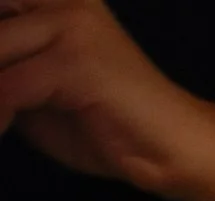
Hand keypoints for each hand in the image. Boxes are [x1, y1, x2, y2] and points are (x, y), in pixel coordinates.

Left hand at [0, 0, 214, 200]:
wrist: (173, 147)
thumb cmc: (110, 126)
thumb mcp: (38, 91)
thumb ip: (4, 72)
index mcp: (53, 0)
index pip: (0, 6)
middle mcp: (61, 0)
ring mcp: (70, 25)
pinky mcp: (78, 61)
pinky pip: (10, 87)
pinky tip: (3, 131)